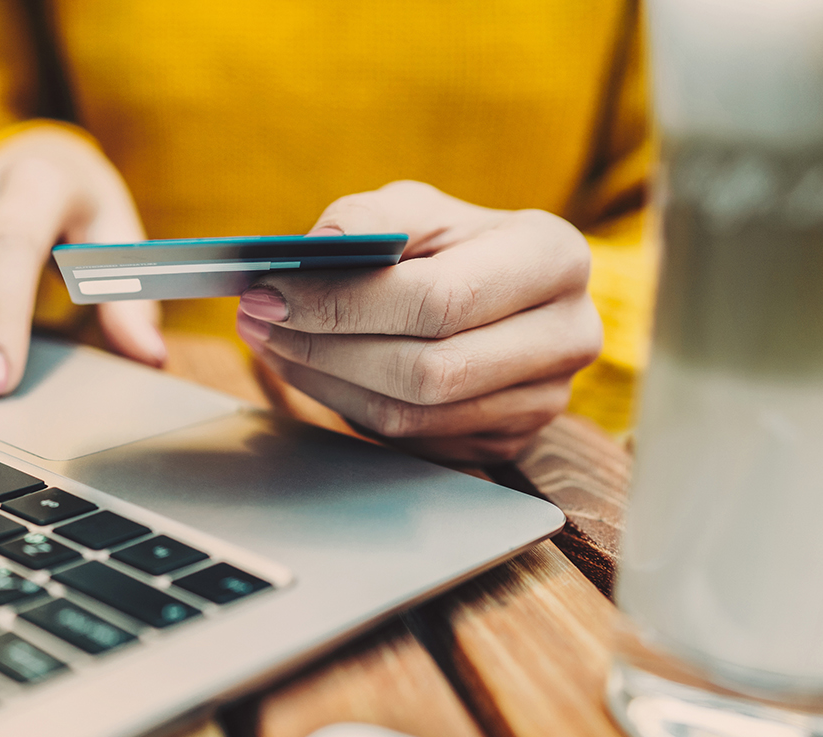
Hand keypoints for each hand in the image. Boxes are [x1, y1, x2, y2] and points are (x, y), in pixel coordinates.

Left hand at [236, 181, 601, 461]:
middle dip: (325, 345)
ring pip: (411, 415)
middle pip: (426, 370)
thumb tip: (318, 247)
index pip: (439, 299)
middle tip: (256, 319)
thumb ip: (370, 217)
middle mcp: (567, 335)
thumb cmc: (452, 245)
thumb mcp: (418, 208)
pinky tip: (308, 367)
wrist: (497, 295)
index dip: (344, 303)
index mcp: (554, 258)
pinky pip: (409, 441)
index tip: (270, 290)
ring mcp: (543, 400)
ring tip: (270, 340)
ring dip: (323, 379)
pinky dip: (343, 404)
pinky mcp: (506, 442)